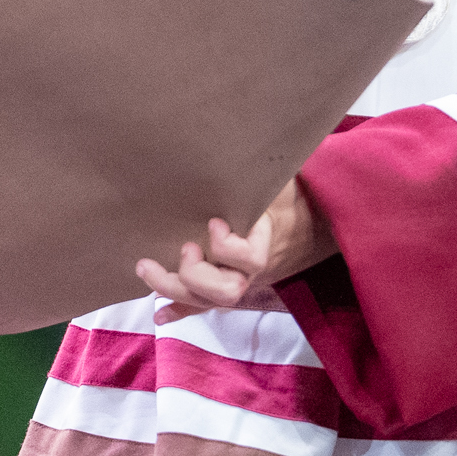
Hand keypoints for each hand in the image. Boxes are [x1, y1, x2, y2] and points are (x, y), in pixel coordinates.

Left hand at [136, 175, 334, 323]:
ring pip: (209, 302)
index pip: (251, 258)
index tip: (214, 222)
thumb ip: (259, 175)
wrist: (309, 220)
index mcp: (265, 240)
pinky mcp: (227, 283)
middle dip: (195, 276)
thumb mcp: (276, 180)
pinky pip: (205, 306)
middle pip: (226, 291)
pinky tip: (159, 314)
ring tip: (147, 266)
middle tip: (185, 248)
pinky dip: (180, 310)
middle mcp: (252, 269)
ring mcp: (239, 279)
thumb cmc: (285, 193)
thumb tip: (239, 141)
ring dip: (174, 289)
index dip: (228, 248)